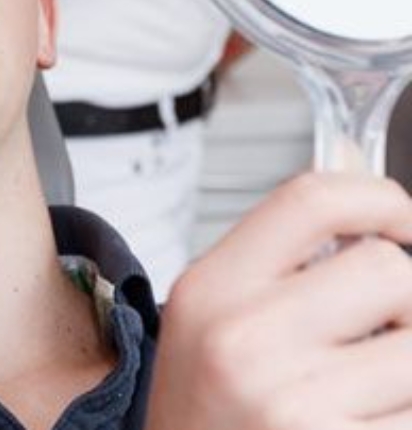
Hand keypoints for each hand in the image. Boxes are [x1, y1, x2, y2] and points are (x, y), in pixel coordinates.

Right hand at [147, 172, 411, 429]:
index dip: (383, 199)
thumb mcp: (215, 321)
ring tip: (363, 394)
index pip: (314, 199)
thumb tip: (371, 195)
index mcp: (212, 290)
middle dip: (403, 307)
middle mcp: (243, 340)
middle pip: (390, 271)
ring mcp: (292, 404)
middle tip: (375, 339)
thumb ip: (284, 263)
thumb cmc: (209, 409)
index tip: (405, 224)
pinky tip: (362, 425)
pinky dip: (402, 418)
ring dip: (408, 372)